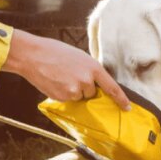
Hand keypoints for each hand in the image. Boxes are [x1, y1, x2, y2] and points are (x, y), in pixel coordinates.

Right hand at [1, 29, 129, 109]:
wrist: (33, 55)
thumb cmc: (55, 52)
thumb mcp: (79, 56)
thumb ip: (89, 70)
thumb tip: (94, 84)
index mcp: (93, 68)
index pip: (112, 87)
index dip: (121, 99)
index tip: (127, 107)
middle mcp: (86, 81)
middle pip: (92, 93)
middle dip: (85, 87)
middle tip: (71, 75)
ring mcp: (74, 91)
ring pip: (79, 97)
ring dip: (73, 91)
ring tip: (61, 77)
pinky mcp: (62, 97)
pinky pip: (68, 100)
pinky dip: (63, 93)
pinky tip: (55, 81)